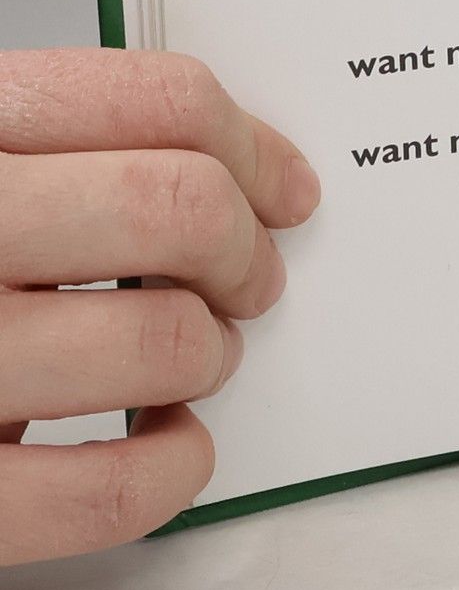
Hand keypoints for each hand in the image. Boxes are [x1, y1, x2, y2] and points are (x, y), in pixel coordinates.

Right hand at [0, 50, 318, 565]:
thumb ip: (46, 156)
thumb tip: (230, 173)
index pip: (154, 99)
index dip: (251, 145)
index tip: (281, 188)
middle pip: (177, 209)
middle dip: (243, 252)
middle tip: (244, 280)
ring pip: (162, 340)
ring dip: (207, 356)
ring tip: (183, 359)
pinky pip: (106, 490)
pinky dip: (173, 469)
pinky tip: (166, 446)